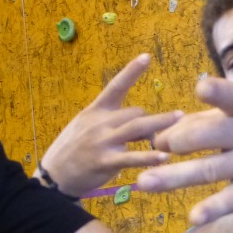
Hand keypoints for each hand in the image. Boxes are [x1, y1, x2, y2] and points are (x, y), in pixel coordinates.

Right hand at [39, 53, 181, 197]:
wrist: (53, 176)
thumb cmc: (72, 150)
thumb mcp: (85, 127)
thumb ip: (110, 121)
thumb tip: (140, 122)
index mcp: (95, 111)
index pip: (115, 86)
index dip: (131, 71)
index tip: (146, 56)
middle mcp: (99, 122)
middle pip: (135, 112)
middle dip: (152, 120)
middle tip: (168, 128)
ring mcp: (101, 141)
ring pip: (136, 127)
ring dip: (160, 124)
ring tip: (179, 120)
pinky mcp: (104, 161)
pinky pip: (131, 157)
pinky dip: (149, 157)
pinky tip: (164, 159)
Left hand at [136, 76, 232, 224]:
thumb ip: (197, 123)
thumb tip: (158, 139)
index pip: (232, 96)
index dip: (218, 92)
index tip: (201, 89)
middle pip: (212, 135)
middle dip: (180, 140)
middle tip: (157, 145)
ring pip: (211, 169)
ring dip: (174, 176)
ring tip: (143, 182)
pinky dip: (212, 209)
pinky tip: (193, 217)